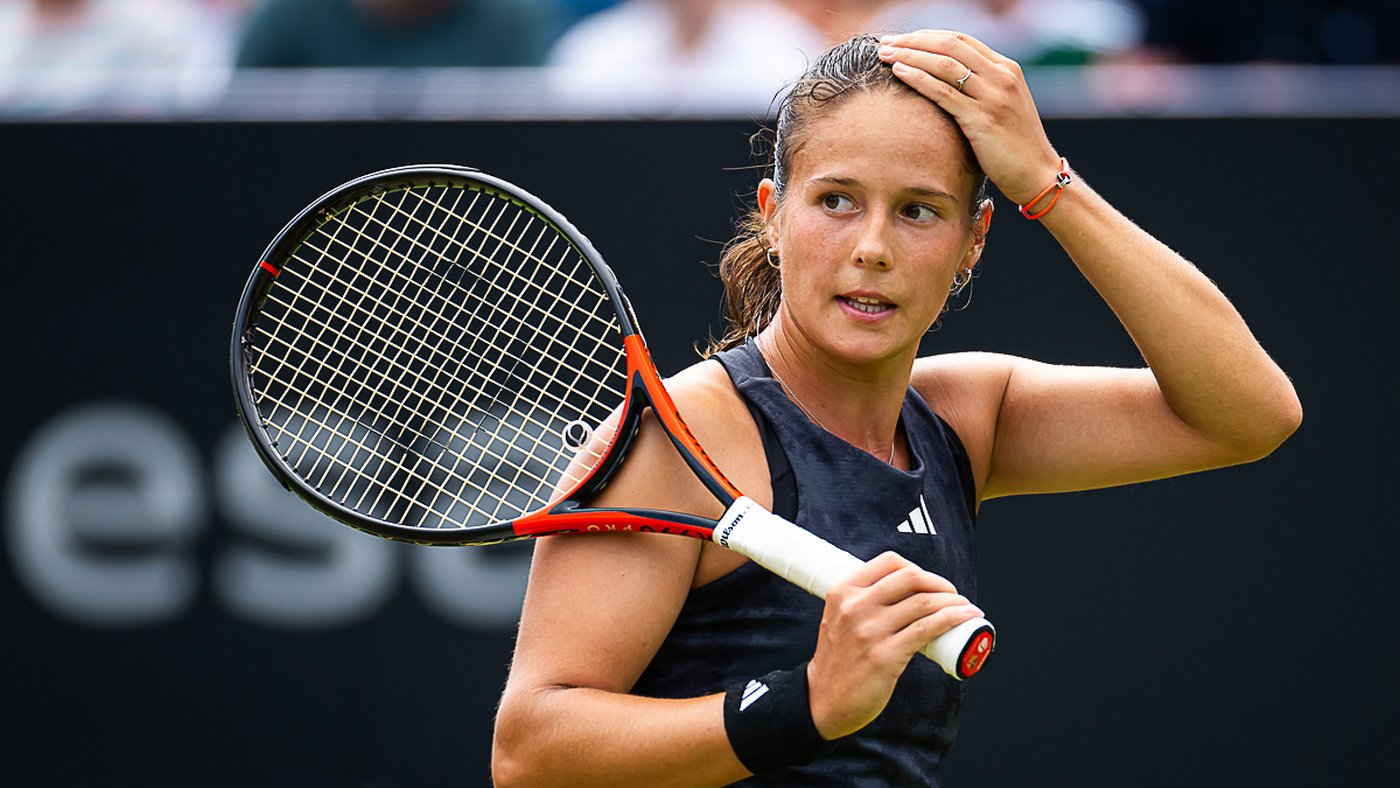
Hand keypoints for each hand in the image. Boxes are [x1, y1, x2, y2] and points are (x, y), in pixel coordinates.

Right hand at [806, 552, 983, 739]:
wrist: (823, 699)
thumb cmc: (838, 660)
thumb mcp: (838, 618)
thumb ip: (863, 601)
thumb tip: (908, 592)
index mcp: (843, 592)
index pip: (889, 562)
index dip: (917, 568)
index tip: (930, 582)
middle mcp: (855, 606)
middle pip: (911, 577)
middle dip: (940, 583)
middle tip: (953, 595)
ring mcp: (870, 631)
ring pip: (924, 602)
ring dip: (953, 602)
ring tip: (966, 608)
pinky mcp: (885, 655)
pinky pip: (927, 628)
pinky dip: (952, 619)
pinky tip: (964, 618)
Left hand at [878, 29, 1061, 205]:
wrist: (1037, 173)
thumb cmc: (1015, 146)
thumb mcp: (1002, 106)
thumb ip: (981, 88)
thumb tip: (947, 81)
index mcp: (1006, 69)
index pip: (961, 40)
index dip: (927, 37)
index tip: (901, 40)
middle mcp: (1002, 76)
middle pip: (949, 46)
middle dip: (913, 41)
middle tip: (885, 43)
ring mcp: (994, 96)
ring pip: (944, 64)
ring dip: (910, 56)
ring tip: (885, 55)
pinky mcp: (983, 119)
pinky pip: (944, 92)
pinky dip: (918, 78)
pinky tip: (899, 73)